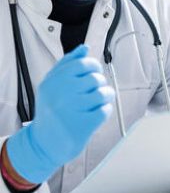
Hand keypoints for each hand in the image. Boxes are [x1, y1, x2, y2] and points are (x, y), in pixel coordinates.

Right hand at [7, 44, 114, 183]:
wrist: (42, 144)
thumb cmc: (49, 111)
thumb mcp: (51, 84)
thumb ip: (67, 64)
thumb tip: (85, 48)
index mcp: (53, 82)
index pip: (83, 64)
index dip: (94, 66)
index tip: (95, 71)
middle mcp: (61, 94)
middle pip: (95, 78)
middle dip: (100, 82)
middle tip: (96, 89)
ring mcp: (71, 110)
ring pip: (103, 93)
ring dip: (106, 96)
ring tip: (100, 100)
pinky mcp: (82, 126)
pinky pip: (104, 111)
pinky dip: (105, 110)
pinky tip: (98, 112)